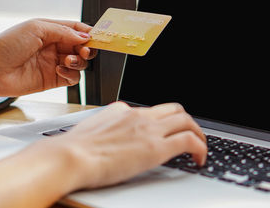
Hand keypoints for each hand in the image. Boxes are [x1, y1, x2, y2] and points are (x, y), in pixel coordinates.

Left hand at [0, 19, 96, 96]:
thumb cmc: (5, 46)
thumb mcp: (37, 28)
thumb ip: (64, 32)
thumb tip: (85, 38)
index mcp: (51, 30)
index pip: (77, 30)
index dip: (89, 33)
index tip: (99, 37)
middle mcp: (55, 46)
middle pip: (82, 47)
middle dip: (87, 48)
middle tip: (84, 50)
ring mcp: (54, 63)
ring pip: (80, 63)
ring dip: (79, 61)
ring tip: (67, 60)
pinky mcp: (54, 79)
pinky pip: (73, 77)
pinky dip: (71, 74)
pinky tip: (59, 69)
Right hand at [0, 102, 206, 207]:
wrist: (68, 157)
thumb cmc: (70, 151)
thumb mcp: (88, 133)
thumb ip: (101, 130)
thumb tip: (101, 136)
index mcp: (121, 111)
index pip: (150, 111)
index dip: (162, 122)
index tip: (164, 133)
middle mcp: (138, 115)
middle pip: (174, 109)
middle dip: (186, 122)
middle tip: (191, 136)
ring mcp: (148, 129)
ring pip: (186, 120)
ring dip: (198, 133)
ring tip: (200, 148)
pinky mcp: (156, 146)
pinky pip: (189, 140)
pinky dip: (200, 148)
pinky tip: (200, 160)